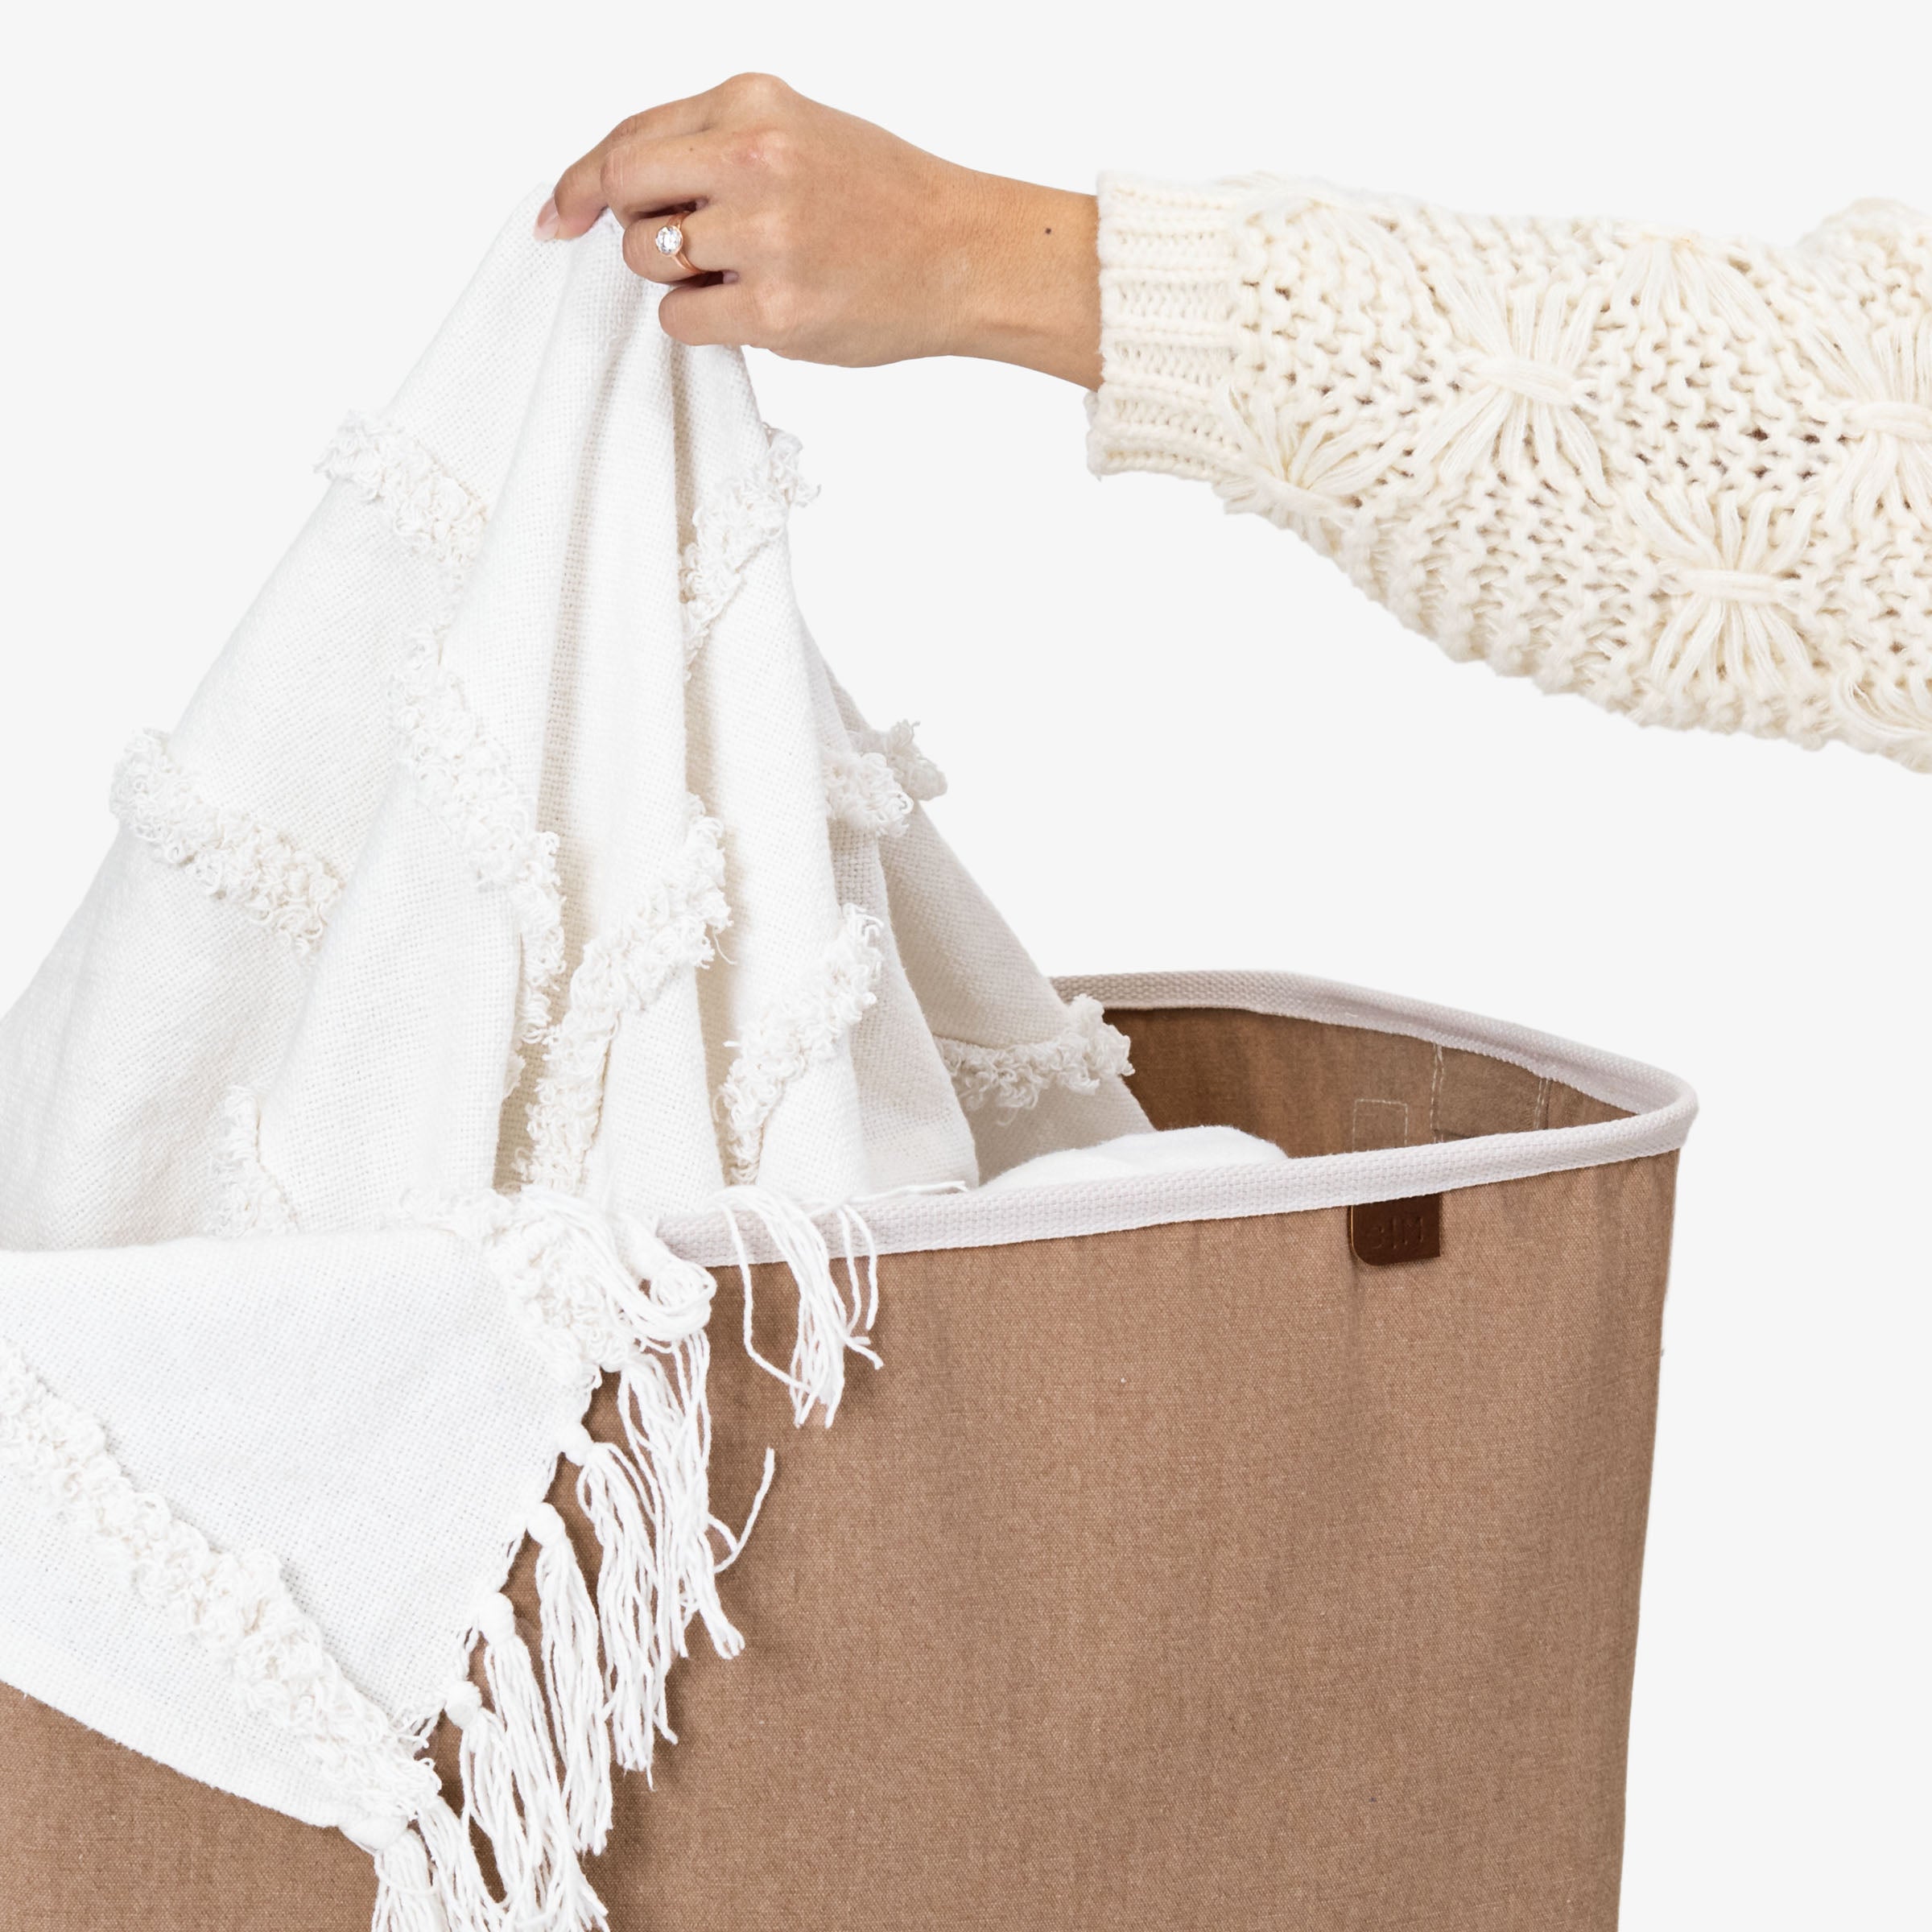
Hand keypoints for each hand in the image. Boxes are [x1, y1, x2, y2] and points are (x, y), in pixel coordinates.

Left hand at [539, 74, 1101, 387]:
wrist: (966, 254)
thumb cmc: (886, 200)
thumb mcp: (799, 132)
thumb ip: (712, 146)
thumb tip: (614, 190)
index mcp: (755, 105)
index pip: (630, 138)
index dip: (583, 181)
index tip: (560, 214)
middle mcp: (753, 160)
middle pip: (625, 195)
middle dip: (637, 229)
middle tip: (688, 249)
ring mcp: (764, 238)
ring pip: (648, 261)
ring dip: (677, 278)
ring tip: (746, 273)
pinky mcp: (774, 311)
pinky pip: (682, 321)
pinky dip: (703, 323)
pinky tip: (757, 309)